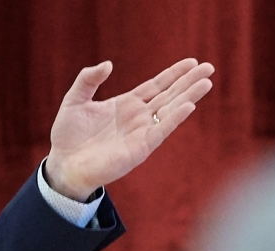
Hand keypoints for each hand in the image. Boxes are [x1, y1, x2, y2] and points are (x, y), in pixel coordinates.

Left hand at [46, 57, 215, 200]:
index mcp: (126, 105)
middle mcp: (138, 118)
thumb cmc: (68, 136)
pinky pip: (161, 131)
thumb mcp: (75, 100)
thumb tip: (108, 64)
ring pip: (170, 111)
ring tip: (206, 82)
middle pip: (169, 95)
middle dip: (189, 82)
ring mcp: (141, 133)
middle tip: (209, 67)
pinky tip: (189, 106)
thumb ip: (88, 80)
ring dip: (189, 97)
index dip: (173, 74)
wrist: (64, 165)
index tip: (191, 62)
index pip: (156, 86)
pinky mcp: (140, 148)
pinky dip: (174, 119)